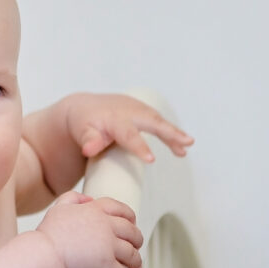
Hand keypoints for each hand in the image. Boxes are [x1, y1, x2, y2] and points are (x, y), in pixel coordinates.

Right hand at [37, 191, 143, 267]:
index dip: (130, 217)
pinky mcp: (107, 267)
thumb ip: (72, 198)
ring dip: (136, 261)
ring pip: (132, 254)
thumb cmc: (48, 236)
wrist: (44, 256)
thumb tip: (87, 199)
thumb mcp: (58, 208)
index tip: (132, 223)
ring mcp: (108, 247)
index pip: (121, 209)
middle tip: (135, 246)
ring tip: (135, 267)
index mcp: (95, 211)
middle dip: (137, 240)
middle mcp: (105, 226)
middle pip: (132, 232)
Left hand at [65, 93, 192, 161]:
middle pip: (152, 122)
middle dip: (170, 133)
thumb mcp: (81, 131)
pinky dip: (171, 134)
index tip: (151, 159)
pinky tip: (181, 148)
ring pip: (159, 122)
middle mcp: (129, 111)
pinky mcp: (143, 112)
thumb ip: (88, 140)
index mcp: (114, 118)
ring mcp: (138, 110)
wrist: (84, 108)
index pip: (128, 134)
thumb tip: (89, 149)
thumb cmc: (83, 122)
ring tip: (186, 148)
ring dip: (175, 135)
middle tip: (187, 143)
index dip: (140, 147)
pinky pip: (159, 123)